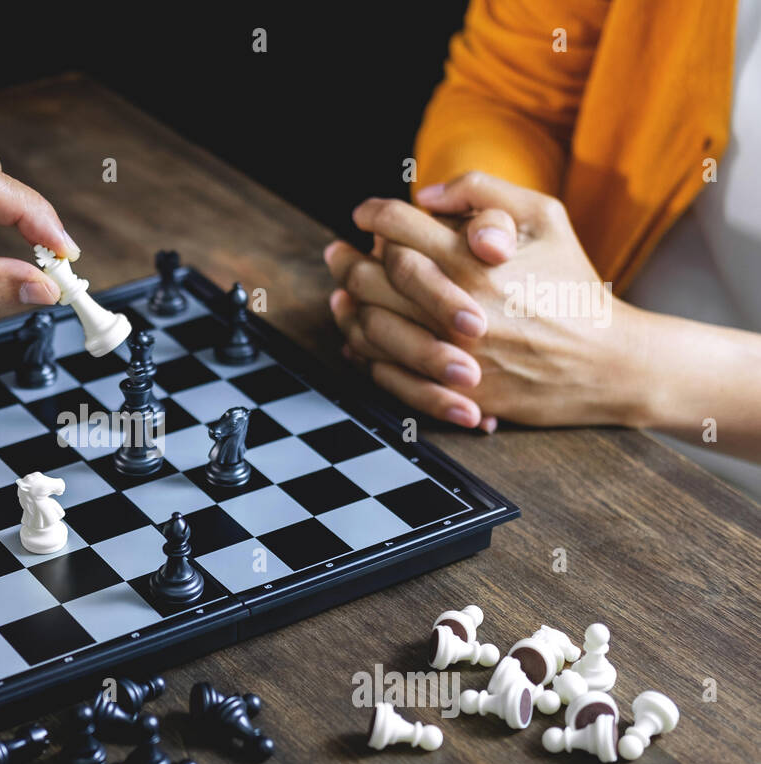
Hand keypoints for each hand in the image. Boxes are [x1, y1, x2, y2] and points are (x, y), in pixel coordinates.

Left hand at [332, 171, 657, 429]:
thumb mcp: (545, 218)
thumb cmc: (574, 285)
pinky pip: (384, 370)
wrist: (607, 363)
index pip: (398, 227)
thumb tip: (424, 194)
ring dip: (348, 301)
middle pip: (371, 276)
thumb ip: (484, 191)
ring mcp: (447, 351)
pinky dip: (363, 349)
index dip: (373, 214)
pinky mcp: (447, 389)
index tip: (364, 214)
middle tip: (339, 251)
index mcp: (472, 260)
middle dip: (347, 258)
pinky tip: (358, 334)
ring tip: (343, 290)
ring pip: (369, 323)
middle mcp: (453, 305)